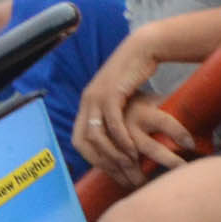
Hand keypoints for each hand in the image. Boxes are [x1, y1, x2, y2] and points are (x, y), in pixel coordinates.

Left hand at [70, 32, 196, 186]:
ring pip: (96, 134)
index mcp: (86, 105)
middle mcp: (86, 102)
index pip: (78, 141)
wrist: (143, 49)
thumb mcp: (118, 98)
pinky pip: (112, 122)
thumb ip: (112, 115)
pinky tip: (132, 149)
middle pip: (83, 141)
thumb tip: (114, 135)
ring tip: (128, 164)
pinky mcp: (111, 93)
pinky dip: (120, 138)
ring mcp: (96, 97)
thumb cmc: (135, 75)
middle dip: (100, 160)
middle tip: (119, 173)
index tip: (108, 169)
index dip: (91, 158)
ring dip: (112, 152)